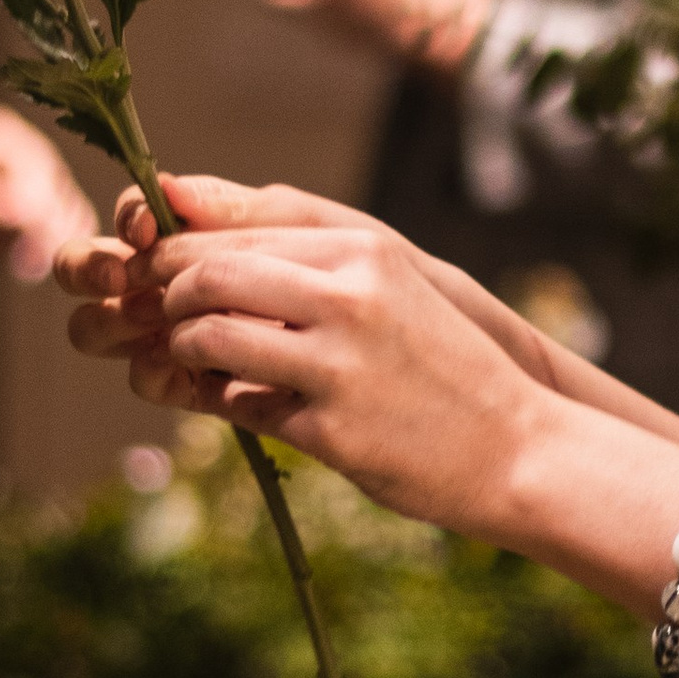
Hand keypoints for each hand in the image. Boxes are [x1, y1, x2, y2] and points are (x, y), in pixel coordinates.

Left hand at [56, 176, 562, 415]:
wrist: (518, 448)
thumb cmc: (444, 367)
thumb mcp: (390, 289)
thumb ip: (308, 264)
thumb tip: (203, 245)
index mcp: (363, 250)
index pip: (237, 229)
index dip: (178, 250)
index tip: (161, 274)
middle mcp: (349, 295)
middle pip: (209, 272)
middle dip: (167, 295)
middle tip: (160, 316)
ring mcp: (338, 364)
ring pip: (210, 334)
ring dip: (184, 348)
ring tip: (193, 359)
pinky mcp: (331, 429)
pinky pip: (240, 405)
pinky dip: (221, 401)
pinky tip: (231, 401)